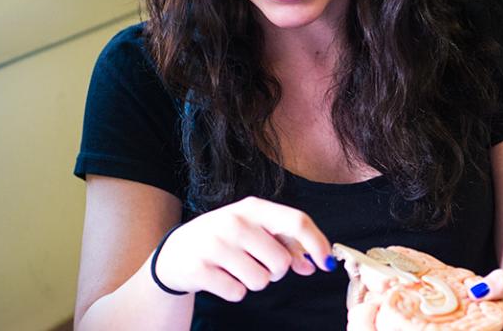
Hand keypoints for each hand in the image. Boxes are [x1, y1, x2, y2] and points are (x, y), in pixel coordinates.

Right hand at [152, 196, 334, 300]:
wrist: (176, 251)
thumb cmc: (225, 239)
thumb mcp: (254, 231)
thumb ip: (286, 244)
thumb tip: (313, 264)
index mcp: (253, 208)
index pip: (296, 221)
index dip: (317, 243)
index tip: (326, 263)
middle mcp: (234, 222)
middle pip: (281, 261)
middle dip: (276, 271)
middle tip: (257, 263)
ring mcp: (215, 245)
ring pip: (261, 281)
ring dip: (254, 281)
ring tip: (236, 268)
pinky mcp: (200, 269)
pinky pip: (238, 293)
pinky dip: (234, 291)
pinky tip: (221, 277)